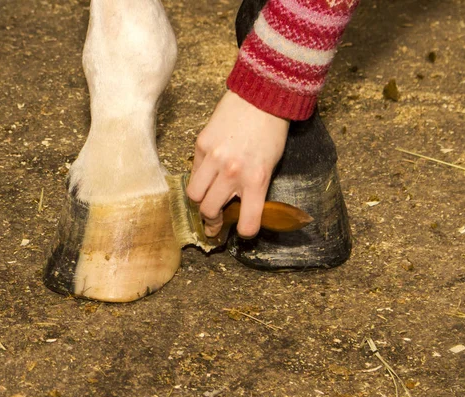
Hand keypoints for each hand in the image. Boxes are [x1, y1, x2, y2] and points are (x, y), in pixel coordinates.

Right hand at [186, 90, 289, 237]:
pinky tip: (208, 172)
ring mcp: (214, 158)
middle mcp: (233, 172)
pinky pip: (193, 171)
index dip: (245, 232)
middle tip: (216, 220)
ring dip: (200, 199)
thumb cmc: (270, 132)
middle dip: (212, 220)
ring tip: (207, 196)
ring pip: (194, 195)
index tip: (242, 230)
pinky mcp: (201, 144)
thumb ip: (254, 188)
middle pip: (210, 211)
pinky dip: (199, 176)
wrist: (261, 97)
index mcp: (256, 179)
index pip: (247, 222)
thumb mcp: (271, 165)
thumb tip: (238, 207)